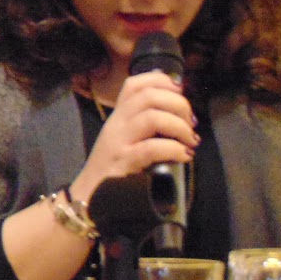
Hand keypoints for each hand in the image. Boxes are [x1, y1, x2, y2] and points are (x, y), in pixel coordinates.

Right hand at [71, 71, 196, 206]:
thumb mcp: (125, 140)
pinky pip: (152, 148)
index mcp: (118, 116)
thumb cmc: (113, 169)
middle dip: (179, 104)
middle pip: (148, 96)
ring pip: (152, 117)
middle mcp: (116, 124)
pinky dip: (174, 149)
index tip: (181, 94)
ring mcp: (118, 142)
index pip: (135, 84)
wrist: (89, 198)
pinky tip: (183, 156)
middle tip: (191, 123)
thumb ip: (144, 123)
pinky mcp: (123, 163)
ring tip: (190, 141)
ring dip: (179, 126)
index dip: (162, 81)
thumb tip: (178, 110)